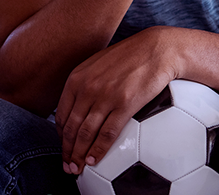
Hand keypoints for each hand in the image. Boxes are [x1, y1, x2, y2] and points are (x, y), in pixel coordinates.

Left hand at [54, 27, 178, 174]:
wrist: (158, 49)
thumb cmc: (130, 57)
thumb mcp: (99, 64)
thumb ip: (86, 83)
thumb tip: (79, 105)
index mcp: (77, 78)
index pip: (61, 115)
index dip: (60, 137)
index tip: (64, 149)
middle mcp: (87, 87)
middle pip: (70, 128)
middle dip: (67, 151)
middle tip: (68, 167)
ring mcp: (105, 96)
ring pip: (85, 133)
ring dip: (79, 155)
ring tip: (78, 169)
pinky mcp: (124, 104)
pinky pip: (107, 133)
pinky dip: (98, 150)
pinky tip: (94, 160)